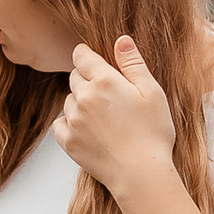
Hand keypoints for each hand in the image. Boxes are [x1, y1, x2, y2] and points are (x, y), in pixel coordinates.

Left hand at [53, 38, 175, 196]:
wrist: (142, 174)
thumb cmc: (153, 133)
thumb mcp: (152, 92)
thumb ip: (133, 63)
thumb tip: (120, 39)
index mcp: (104, 80)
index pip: (81, 56)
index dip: (86, 56)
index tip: (93, 62)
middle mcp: (83, 97)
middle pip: (74, 77)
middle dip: (87, 80)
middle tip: (109, 96)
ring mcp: (73, 120)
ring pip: (68, 100)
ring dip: (80, 103)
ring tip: (104, 118)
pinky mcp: (67, 141)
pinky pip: (60, 123)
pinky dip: (70, 124)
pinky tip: (90, 131)